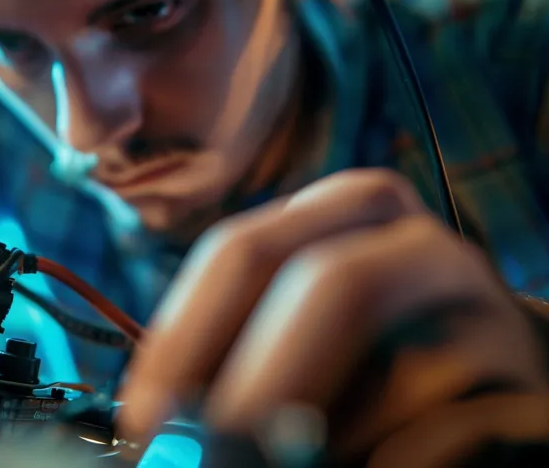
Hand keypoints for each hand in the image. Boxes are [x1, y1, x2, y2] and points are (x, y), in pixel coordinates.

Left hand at [117, 169, 548, 460]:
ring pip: (398, 380)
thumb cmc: (371, 358)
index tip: (145, 414)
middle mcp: (425, 248)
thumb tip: (165, 415)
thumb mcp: (299, 329)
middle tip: (204, 449)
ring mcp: (492, 320)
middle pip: (333, 282)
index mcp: (349, 212)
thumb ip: (237, 352)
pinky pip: (443, 442)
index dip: (184, 336)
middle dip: (257, 381)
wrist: (506, 382)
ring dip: (324, 444)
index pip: (244, 249)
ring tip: (299, 461)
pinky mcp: (534, 399)